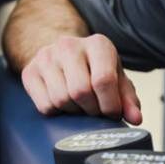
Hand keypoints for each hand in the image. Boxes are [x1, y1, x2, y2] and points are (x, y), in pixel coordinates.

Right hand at [20, 34, 142, 123]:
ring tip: (80, 105)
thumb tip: (135, 119)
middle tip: (95, 110)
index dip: (110, 105)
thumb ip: (127, 99)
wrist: (62, 55)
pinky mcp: (29, 71)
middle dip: (91, 110)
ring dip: (74, 112)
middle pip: (80, 91)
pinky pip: (44, 106)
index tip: (112, 113)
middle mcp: (69, 45)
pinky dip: (57, 113)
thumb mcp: (115, 78)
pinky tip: (64, 104)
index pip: (103, 80)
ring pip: (61, 100)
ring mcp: (46, 57)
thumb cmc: (94, 69)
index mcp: (97, 44)